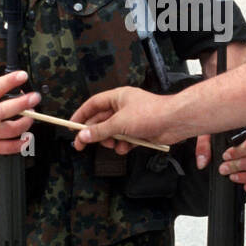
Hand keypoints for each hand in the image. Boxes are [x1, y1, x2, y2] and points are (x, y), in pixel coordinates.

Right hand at [0, 69, 38, 155]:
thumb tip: (20, 90)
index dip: (9, 81)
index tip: (22, 76)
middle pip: (3, 111)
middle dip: (22, 104)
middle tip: (34, 98)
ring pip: (10, 130)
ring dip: (26, 122)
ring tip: (32, 115)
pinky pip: (8, 147)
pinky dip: (21, 143)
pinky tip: (27, 137)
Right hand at [70, 86, 184, 152]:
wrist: (175, 121)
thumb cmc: (151, 114)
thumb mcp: (119, 123)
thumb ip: (100, 131)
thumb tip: (83, 136)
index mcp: (118, 97)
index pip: (93, 104)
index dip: (81, 114)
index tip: (71, 126)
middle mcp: (123, 107)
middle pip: (101, 120)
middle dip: (93, 133)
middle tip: (81, 145)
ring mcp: (132, 120)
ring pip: (113, 132)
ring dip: (111, 141)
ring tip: (113, 144)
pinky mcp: (140, 131)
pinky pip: (125, 140)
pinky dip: (124, 145)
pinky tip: (126, 147)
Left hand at [209, 123, 245, 191]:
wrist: (227, 133)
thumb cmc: (223, 129)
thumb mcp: (211, 131)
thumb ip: (204, 145)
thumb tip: (202, 162)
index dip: (239, 153)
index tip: (225, 156)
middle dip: (239, 166)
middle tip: (223, 169)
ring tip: (232, 177)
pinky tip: (244, 186)